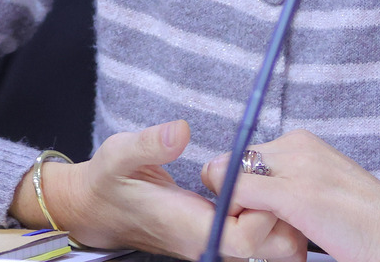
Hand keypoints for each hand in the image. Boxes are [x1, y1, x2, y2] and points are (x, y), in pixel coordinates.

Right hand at [11, 121, 304, 260]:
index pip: (243, 240)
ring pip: (270, 246)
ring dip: (279, 213)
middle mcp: (207, 244)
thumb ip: (149, 143)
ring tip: (262, 176)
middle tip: (267, 175)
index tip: (251, 177)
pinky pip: (258, 236)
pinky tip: (256, 183)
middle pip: (268, 249)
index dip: (259, 212)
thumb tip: (180, 131)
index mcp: (189, 229)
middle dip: (282, 215)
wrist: (97, 208)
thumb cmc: (108, 181)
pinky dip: (269, 213)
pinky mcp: (218, 235)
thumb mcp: (118, 153)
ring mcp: (214, 243)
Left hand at [201, 130, 379, 261]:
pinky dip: (235, 209)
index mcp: (304, 142)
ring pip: (234, 175)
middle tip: (250, 220)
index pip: (247, 153)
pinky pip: (242, 192)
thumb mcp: (319, 188)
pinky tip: (256, 229)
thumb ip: (285, 179)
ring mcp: (298, 168)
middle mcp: (299, 146)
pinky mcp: (296, 195)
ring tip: (260, 227)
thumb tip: (238, 179)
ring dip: (235, 203)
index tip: (246, 206)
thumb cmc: (360, 221)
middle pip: (237, 161)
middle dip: (233, 190)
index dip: (238, 181)